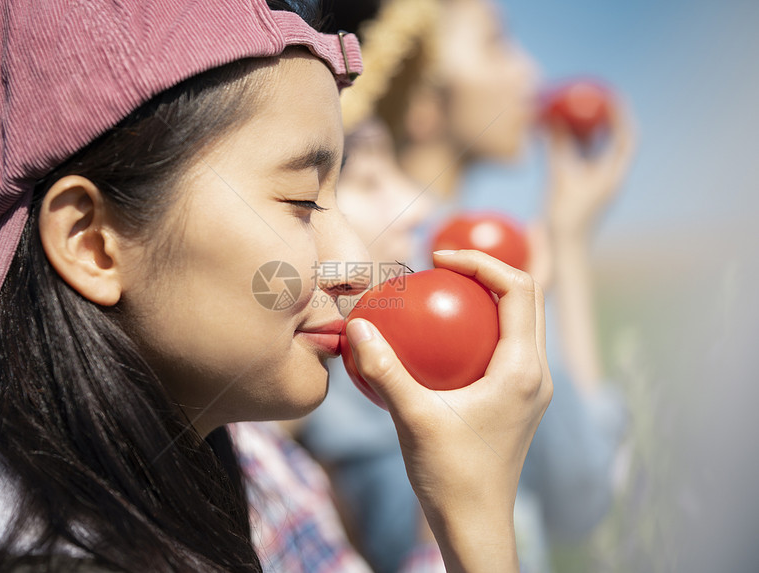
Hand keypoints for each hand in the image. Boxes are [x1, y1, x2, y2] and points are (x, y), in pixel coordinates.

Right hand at [345, 250, 551, 571]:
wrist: (475, 524)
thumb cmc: (449, 475)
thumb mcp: (412, 418)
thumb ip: (385, 370)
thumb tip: (358, 326)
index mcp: (523, 370)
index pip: (520, 289)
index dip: (483, 261)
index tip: (439, 258)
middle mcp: (536, 374)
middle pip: (527, 299)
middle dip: (489, 272)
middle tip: (442, 266)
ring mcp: (531, 389)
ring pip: (519, 323)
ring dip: (488, 299)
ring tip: (443, 291)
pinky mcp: (518, 401)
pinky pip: (504, 348)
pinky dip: (479, 330)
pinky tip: (440, 339)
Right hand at [544, 95, 636, 240]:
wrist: (564, 250)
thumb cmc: (566, 219)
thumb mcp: (560, 177)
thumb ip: (557, 146)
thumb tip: (552, 118)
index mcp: (613, 174)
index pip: (625, 137)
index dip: (620, 114)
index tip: (610, 96)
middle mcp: (607, 177)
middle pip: (611, 139)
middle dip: (601, 118)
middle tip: (589, 98)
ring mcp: (594, 183)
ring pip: (594, 150)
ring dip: (585, 130)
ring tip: (572, 111)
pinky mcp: (580, 188)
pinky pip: (578, 160)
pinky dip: (571, 145)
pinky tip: (558, 135)